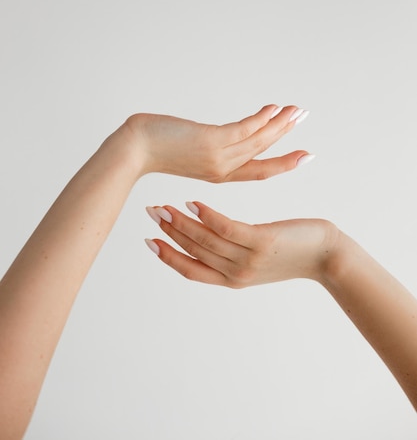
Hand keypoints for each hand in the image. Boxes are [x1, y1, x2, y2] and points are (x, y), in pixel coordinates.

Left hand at [124, 104, 312, 181]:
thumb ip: (204, 145)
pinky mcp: (210, 142)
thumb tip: (211, 135)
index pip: (259, 170)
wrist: (131, 152)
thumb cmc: (151, 148)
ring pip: (258, 140)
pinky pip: (244, 129)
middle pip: (264, 153)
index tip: (302, 156)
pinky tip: (273, 108)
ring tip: (297, 110)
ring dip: (280, 123)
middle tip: (304, 118)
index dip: (282, 163)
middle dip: (287, 135)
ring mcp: (218, 157)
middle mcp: (223, 169)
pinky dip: (261, 119)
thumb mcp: (185, 148)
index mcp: (219, 174)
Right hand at [144, 202, 338, 286]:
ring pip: (206, 240)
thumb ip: (232, 251)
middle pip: (193, 252)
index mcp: (232, 279)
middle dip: (168, 233)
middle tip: (150, 213)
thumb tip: (210, 233)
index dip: (168, 257)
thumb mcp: (257, 258)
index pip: (191, 270)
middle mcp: (236, 272)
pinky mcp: (261, 241)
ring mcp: (248, 258)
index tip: (148, 241)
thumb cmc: (293, 253)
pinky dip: (207, 216)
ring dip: (181, 223)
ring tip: (164, 207)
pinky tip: (192, 203)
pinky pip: (228, 228)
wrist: (327, 257)